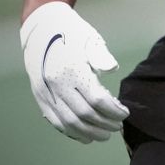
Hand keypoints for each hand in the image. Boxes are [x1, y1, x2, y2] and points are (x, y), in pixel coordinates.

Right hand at [20, 1, 129, 142]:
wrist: (42, 28)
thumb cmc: (73, 33)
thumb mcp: (90, 39)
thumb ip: (101, 56)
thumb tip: (112, 68)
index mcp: (72, 68)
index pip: (96, 99)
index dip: (113, 110)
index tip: (125, 113)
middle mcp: (56, 83)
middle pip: (84, 114)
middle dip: (104, 124)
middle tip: (118, 126)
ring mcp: (46, 92)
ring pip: (69, 122)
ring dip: (89, 132)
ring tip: (105, 135)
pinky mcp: (40, 96)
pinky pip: (55, 120)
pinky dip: (71, 132)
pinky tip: (85, 136)